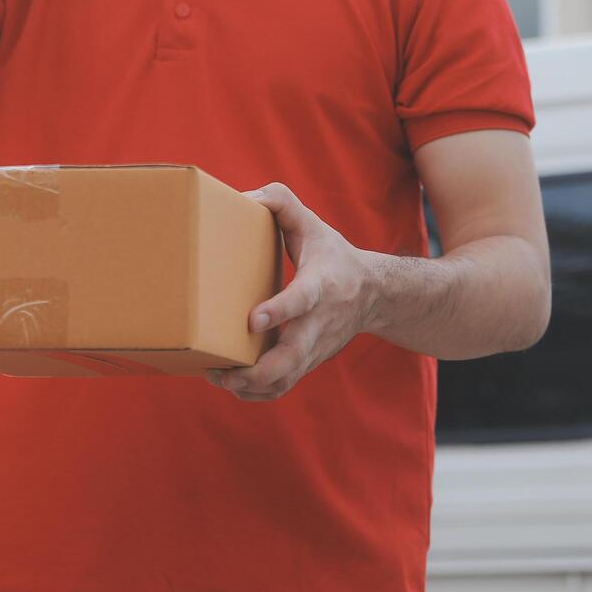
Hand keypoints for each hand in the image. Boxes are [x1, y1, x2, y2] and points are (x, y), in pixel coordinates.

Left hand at [204, 183, 379, 401]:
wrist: (374, 295)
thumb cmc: (334, 256)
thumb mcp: (313, 223)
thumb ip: (281, 203)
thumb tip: (244, 198)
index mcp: (321, 286)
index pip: (302, 301)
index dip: (280, 311)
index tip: (253, 319)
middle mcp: (318, 323)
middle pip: (292, 358)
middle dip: (256, 371)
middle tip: (221, 370)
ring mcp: (315, 348)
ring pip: (285, 380)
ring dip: (249, 386)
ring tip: (216, 375)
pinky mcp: (309, 363)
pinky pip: (283, 387)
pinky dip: (257, 393)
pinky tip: (231, 383)